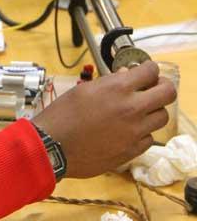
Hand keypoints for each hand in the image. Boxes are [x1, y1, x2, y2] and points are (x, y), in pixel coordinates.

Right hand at [32, 61, 176, 178]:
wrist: (52, 146)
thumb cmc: (61, 116)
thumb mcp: (83, 90)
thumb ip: (109, 82)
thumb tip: (126, 76)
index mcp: (117, 88)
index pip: (151, 71)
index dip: (149, 70)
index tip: (145, 72)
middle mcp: (131, 108)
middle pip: (168, 93)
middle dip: (161, 87)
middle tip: (151, 89)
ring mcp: (134, 131)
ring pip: (162, 117)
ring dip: (152, 111)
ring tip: (137, 111)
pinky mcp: (131, 150)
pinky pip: (149, 138)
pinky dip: (142, 132)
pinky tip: (127, 130)